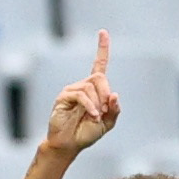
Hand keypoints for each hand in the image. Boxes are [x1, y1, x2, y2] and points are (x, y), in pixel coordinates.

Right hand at [43, 30, 119, 154]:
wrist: (69, 145)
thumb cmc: (86, 133)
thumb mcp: (107, 123)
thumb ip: (114, 110)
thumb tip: (114, 94)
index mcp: (94, 90)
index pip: (99, 64)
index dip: (102, 49)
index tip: (103, 32)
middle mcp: (83, 86)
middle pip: (99, 77)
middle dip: (105, 94)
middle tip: (104, 110)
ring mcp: (72, 90)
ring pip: (91, 87)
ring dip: (97, 103)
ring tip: (95, 117)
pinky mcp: (64, 96)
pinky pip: (81, 95)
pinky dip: (90, 105)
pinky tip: (92, 116)